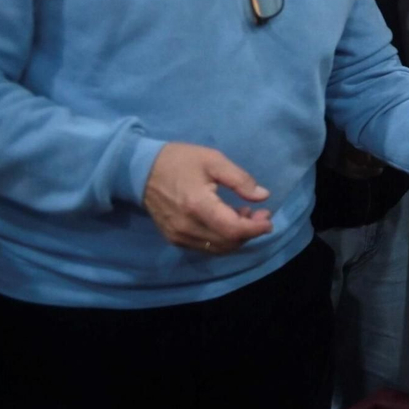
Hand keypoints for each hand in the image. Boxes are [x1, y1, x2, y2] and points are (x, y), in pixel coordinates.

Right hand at [143, 142, 273, 254]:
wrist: (140, 170)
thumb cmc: (179, 160)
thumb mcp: (213, 160)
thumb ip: (240, 179)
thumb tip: (263, 197)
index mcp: (197, 205)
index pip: (232, 229)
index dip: (255, 228)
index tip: (269, 219)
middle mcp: (186, 226)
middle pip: (228, 242)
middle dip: (250, 231)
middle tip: (260, 213)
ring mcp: (178, 235)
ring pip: (217, 247)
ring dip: (236, 236)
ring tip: (244, 214)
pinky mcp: (173, 238)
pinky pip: (205, 246)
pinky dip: (221, 238)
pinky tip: (227, 220)